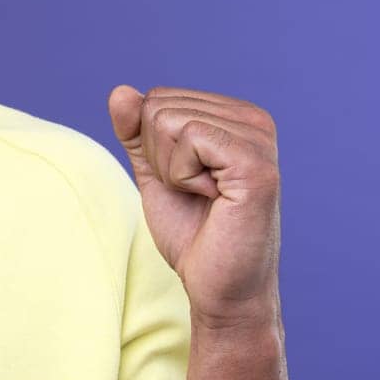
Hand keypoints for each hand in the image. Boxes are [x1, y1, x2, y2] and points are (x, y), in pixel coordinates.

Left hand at [107, 85, 281, 330]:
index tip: (185, 182)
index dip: (151, 147)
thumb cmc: (192, 234)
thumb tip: (120, 91)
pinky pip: (189, 138)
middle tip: (195, 194)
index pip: (156, 98)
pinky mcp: (256, 162)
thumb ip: (136, 132)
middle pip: (159, 106)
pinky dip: (182, 176)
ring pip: (168, 120)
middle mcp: (254, 119)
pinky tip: (213, 200)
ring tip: (205, 198)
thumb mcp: (154, 173)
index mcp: (234, 116)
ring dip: (171, 170)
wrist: (219, 288)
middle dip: (158, 157)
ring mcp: (259, 139)